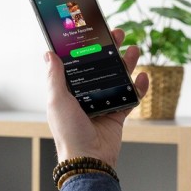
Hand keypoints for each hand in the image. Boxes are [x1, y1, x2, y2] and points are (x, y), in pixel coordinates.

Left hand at [45, 29, 148, 167]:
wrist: (89, 159)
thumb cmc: (69, 132)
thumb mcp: (57, 101)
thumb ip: (55, 77)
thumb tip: (48, 54)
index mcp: (69, 91)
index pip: (79, 63)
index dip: (86, 48)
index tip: (94, 32)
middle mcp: (85, 95)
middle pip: (100, 67)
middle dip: (110, 50)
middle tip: (118, 34)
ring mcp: (102, 104)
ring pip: (117, 78)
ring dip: (126, 64)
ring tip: (134, 49)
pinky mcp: (117, 115)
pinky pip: (130, 98)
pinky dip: (138, 87)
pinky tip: (143, 76)